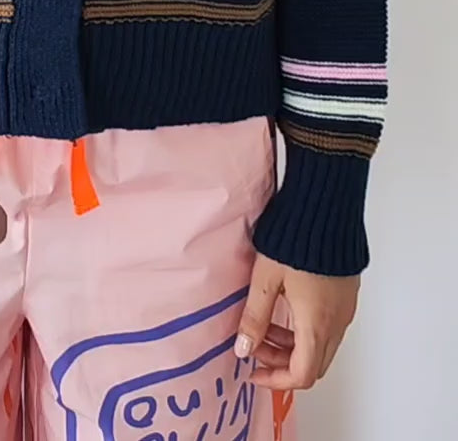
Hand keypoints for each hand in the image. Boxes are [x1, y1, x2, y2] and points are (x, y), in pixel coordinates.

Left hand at [235, 251, 359, 390]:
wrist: (326, 210)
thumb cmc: (295, 240)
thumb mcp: (265, 278)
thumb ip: (255, 317)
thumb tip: (243, 349)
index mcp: (316, 324)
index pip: (302, 374)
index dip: (275, 380)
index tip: (254, 371)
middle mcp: (336, 323)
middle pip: (313, 364)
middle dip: (282, 362)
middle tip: (256, 345)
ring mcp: (345, 310)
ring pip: (322, 347)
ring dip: (293, 346)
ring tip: (265, 324)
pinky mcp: (347, 296)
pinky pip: (329, 328)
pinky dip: (306, 331)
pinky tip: (286, 308)